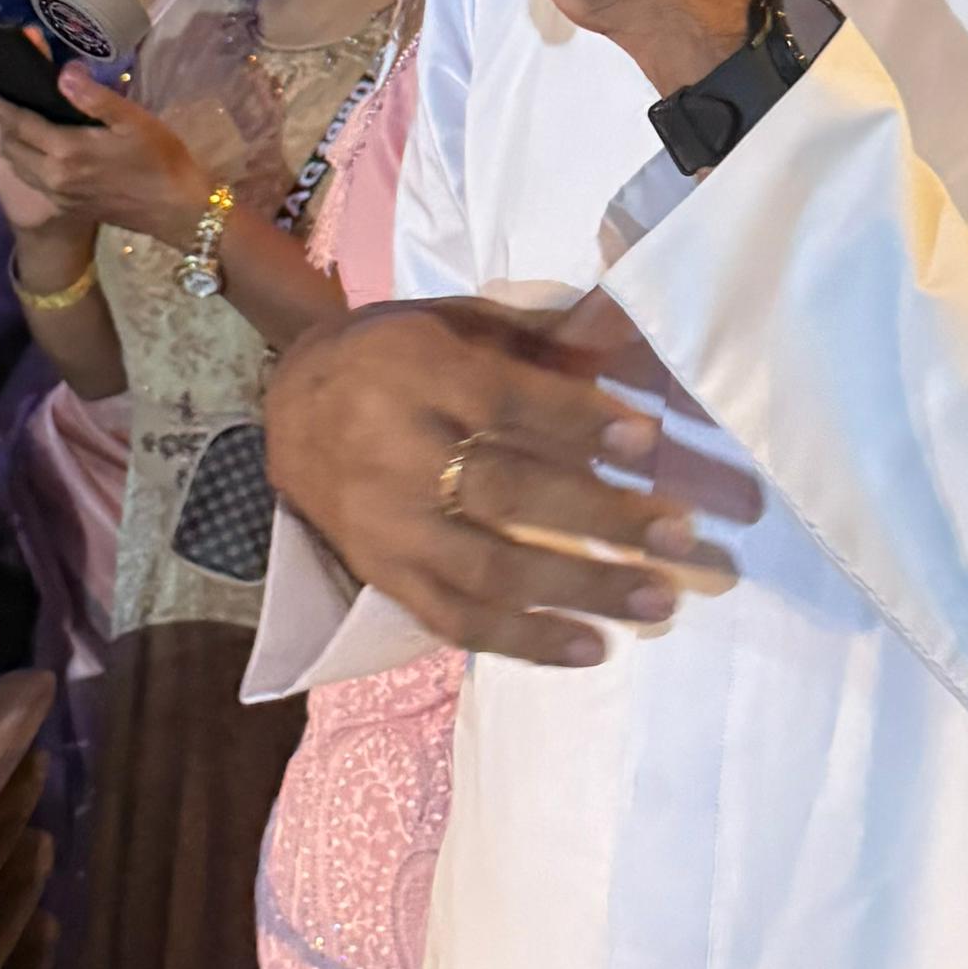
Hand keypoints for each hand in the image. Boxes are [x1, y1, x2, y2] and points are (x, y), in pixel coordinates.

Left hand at [0, 66, 208, 245]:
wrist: (176, 211)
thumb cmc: (160, 160)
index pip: (17, 122)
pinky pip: (30, 176)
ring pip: (16, 162)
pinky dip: (20, 157)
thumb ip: (94, 97)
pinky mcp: (66, 203)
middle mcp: (52, 174)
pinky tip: (25, 144)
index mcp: (66, 151)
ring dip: (5, 139)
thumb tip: (63, 71)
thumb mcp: (134, 120)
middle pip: (9, 143)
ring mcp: (57, 193)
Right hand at [264, 293, 754, 668]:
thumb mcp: (454, 319)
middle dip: (598, 519)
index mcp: (414, 372)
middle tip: (678, 537)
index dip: (575, 422)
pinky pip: (453, 618)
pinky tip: (593, 649)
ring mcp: (385, 525)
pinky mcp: (381, 574)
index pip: (503, 402)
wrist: (288, 403)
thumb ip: (538, 337)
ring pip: (486, 569)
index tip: (645, 442)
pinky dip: (525, 641)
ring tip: (656, 603)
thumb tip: (629, 337)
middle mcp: (394, 452)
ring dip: (578, 590)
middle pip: (504, 492)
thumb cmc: (394, 354)